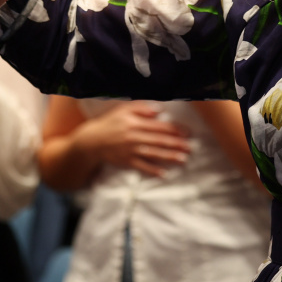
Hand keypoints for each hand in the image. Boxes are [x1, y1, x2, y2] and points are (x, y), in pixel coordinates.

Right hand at [77, 103, 192, 177]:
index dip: (174, 129)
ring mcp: (130, 150)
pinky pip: (142, 167)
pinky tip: (163, 174)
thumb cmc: (110, 123)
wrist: (92, 141)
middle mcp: (134, 137)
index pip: (159, 126)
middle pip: (159, 141)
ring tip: (182, 160)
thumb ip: (141, 108)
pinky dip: (152, 170)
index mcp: (135, 123)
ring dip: (169, 157)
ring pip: (153, 154)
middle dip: (176, 144)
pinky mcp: (126, 161)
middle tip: (190, 148)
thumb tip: (159, 110)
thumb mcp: (123, 110)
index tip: (187, 132)